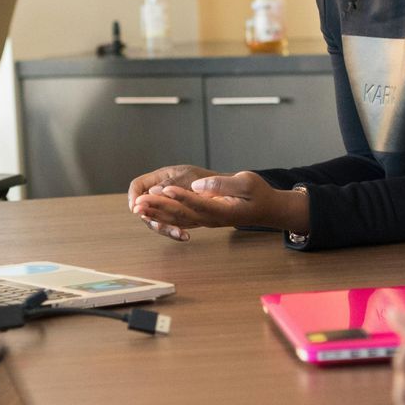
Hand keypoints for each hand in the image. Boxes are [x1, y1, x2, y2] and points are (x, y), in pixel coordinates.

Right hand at [126, 164, 212, 239]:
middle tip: (156, 224)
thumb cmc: (204, 177)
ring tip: (177, 232)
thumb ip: (172, 182)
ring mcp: (166, 207)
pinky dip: (175, 232)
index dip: (134, 196)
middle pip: (144, 206)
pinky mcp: (175, 218)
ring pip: (156, 219)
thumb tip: (153, 191)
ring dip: (163, 228)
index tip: (136, 207)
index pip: (138, 185)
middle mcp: (159, 193)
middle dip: (148, 216)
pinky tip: (184, 236)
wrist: (221, 188)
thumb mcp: (188, 176)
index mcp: (159, 178)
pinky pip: (169, 226)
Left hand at [131, 170, 304, 237]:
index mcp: (223, 210)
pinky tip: (149, 214)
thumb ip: (223, 184)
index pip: (198, 203)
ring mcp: (205, 221)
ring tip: (138, 208)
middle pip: (182, 215)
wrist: (266, 209)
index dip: (181, 197)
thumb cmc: (258, 194)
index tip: (165, 189)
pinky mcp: (202, 219)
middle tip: (139, 202)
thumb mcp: (247, 182)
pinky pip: (179, 221)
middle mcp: (211, 219)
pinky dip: (163, 217)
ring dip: (157, 214)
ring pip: (177, 220)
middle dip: (159, 208)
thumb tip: (198, 185)